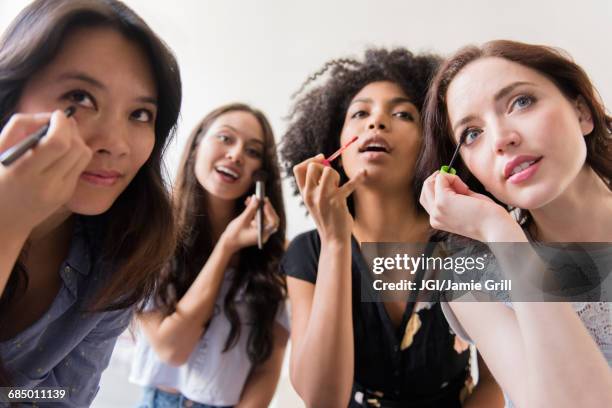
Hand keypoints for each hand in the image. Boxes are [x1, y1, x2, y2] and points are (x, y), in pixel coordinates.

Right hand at [0, 110, 91, 233]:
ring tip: (60, 135)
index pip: (58, 143)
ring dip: (76, 140)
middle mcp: (46, 184)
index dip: (61, 124)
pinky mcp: (67, 194)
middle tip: (59, 122)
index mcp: (23, 172)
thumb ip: (20, 127)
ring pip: (84, 155)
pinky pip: (79, 166)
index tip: (56, 114)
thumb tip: (48, 117)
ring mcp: (60, 191)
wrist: (2, 220)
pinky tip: (59, 153)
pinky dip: (73, 154)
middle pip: (76, 147)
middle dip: (70, 129)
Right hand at [220, 195, 280, 252]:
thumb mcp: (242, 220)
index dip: (270, 212)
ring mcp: (261, 230)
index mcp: (262, 235)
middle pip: (270, 218)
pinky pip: (258, 216)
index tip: (265, 203)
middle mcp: (264, 233)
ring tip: (252, 198)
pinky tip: (248, 202)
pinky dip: (254, 210)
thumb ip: (250, 209)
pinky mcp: (256, 227)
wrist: (228, 243)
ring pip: (264, 216)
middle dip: (266, 207)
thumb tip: (256, 197)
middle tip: (262, 197)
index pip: (272, 223)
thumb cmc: (234, 234)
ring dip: (259, 206)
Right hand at [293, 154, 365, 242]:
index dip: (309, 160)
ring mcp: (323, 197)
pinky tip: (363, 173)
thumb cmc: (326, 218)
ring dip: (336, 175)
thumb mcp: (315, 202)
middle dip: (324, 166)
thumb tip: (323, 163)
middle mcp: (310, 194)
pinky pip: (349, 184)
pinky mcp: (337, 201)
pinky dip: (358, 177)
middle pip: (312, 166)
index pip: (298, 169)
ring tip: (339, 186)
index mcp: (304, 194)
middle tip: (330, 178)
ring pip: (329, 171)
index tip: (320, 159)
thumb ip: (315, 185)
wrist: (333, 239)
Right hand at [419, 171, 519, 241]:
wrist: (495, 228)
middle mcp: (433, 217)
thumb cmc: (486, 218)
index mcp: (437, 221)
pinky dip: (453, 178)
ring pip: (428, 183)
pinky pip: (441, 179)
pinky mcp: (442, 201)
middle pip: (425, 189)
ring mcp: (436, 210)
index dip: (441, 188)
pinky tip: (465, 188)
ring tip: (463, 188)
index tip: (459, 188)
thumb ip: (454, 193)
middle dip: (440, 180)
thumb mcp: (465, 205)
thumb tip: (446, 176)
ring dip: (446, 179)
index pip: (428, 198)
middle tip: (457, 181)